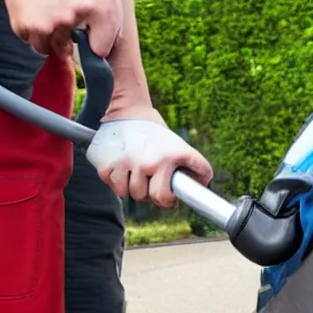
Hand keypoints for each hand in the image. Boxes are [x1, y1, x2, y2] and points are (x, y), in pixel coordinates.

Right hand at [0, 0, 122, 57]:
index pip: (101, 50)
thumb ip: (113, 18)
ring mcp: (48, 22)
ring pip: (50, 49)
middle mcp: (75, 16)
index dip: (95, 44)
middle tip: (65, 15)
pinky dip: (33, 31)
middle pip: (71, 51)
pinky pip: (32, 41)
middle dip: (69, 39)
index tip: (90, 35)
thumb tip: (110, 48)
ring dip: (50, 37)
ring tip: (50, 13)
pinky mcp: (25, 24)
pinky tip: (36, 10)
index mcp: (101, 7)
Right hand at [85, 117, 213, 207]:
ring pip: (127, 193)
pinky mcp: (106, 163)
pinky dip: (117, 181)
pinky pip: (112, 186)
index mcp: (166, 160)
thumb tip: (205, 183)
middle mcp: (146, 162)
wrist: (129, 111)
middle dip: (148, 194)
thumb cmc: (158, 135)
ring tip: (137, 174)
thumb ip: (196, 165)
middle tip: (150, 182)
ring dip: (131, 187)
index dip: (166, 201)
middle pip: (144, 196)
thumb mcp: (181, 147)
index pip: (163, 196)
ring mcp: (125, 163)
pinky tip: (123, 169)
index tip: (168, 196)